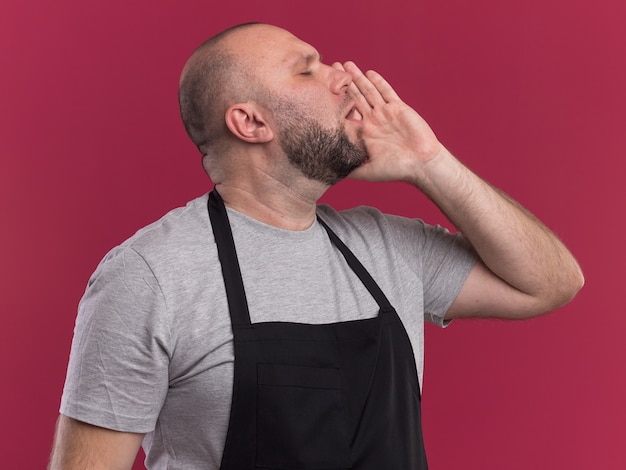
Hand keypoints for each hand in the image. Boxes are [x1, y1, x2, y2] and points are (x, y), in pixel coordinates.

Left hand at [337, 61, 444, 183]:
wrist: (421, 163)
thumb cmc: (396, 170)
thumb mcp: (368, 172)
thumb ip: (351, 170)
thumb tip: (330, 174)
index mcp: (363, 133)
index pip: (346, 114)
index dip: (335, 102)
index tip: (322, 91)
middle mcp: (373, 121)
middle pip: (355, 97)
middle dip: (344, 83)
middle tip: (331, 67)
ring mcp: (385, 113)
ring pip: (369, 91)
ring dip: (358, 78)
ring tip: (346, 64)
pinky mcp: (399, 108)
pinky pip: (387, 92)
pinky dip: (379, 82)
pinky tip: (369, 73)